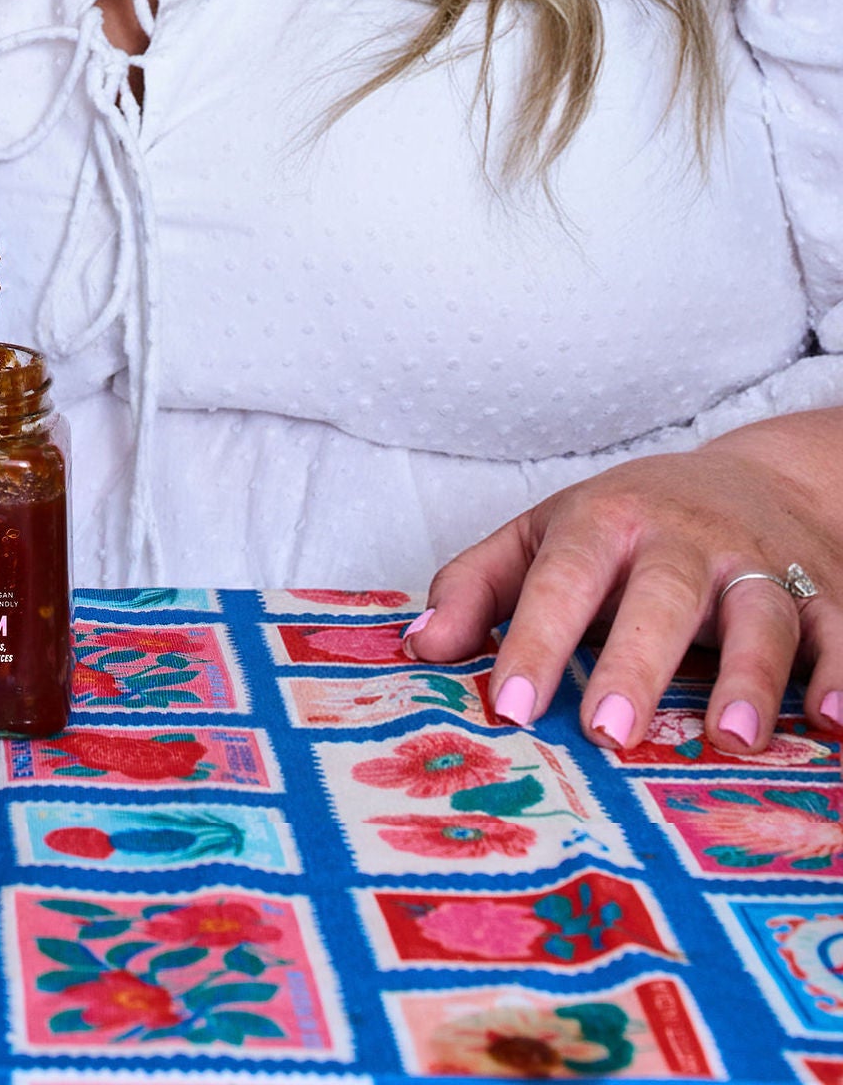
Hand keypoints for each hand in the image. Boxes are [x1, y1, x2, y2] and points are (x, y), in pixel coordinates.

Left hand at [411, 416, 842, 753]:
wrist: (755, 478)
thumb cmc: (629, 526)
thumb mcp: (544, 535)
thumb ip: (478, 586)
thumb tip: (418, 647)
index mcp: (606, 523)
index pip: (563, 578)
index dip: (533, 639)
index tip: (509, 707)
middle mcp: (684, 539)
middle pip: (662, 595)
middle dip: (636, 661)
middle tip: (609, 733)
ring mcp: (758, 563)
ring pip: (759, 613)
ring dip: (750, 676)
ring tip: (730, 740)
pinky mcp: (823, 593)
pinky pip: (838, 633)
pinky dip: (841, 674)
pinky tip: (834, 721)